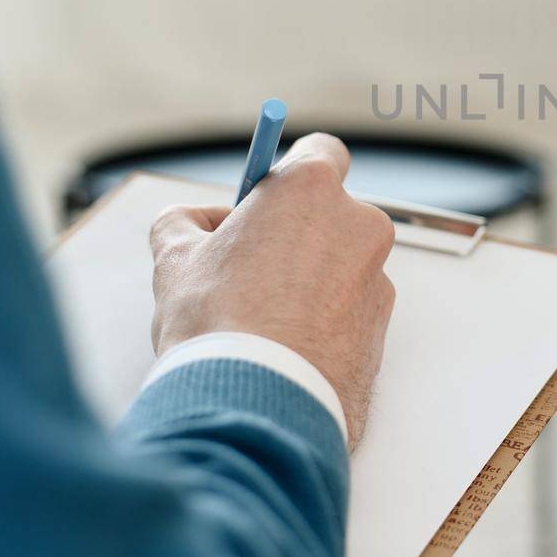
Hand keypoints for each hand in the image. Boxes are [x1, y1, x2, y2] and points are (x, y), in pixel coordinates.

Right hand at [149, 133, 396, 447]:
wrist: (255, 404)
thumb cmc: (217, 323)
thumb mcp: (175, 259)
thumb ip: (184, 223)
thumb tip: (191, 222)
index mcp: (313, 191)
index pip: (320, 152)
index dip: (287, 174)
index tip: (262, 196)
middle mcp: (359, 226)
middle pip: (329, 215)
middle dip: (294, 235)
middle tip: (246, 268)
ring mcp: (376, 279)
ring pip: (339, 267)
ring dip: (309, 282)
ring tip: (259, 320)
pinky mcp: (382, 328)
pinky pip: (349, 311)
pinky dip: (324, 321)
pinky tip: (284, 347)